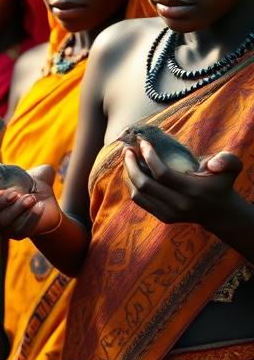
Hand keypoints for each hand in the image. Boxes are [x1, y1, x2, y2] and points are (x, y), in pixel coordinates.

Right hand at [0, 162, 58, 240]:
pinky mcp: (16, 233)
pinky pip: (19, 230)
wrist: (44, 194)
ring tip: (32, 197)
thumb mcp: (7, 170)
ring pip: (0, 222)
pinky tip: (40, 206)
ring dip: (17, 209)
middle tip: (14, 193)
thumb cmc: (20, 180)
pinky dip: (30, 217)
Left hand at [124, 140, 242, 227]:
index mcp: (192, 191)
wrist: (220, 212)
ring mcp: (169, 213)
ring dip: (128, 174)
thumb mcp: (231, 168)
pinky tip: (131, 172)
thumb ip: (227, 161)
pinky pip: (140, 200)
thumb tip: (212, 164)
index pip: (162, 173)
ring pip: (138, 193)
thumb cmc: (221, 183)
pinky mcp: (163, 217)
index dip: (149, 157)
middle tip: (127, 149)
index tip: (143, 142)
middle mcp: (179, 204)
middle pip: (144, 184)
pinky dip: (132, 185)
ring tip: (127, 158)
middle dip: (131, 164)